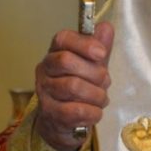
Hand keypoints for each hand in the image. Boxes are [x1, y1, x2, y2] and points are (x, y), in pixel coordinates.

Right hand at [33, 22, 113, 150]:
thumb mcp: (93, 66)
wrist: (63, 123)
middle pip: (67, 61)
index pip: (63, 39)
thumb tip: (106, 27)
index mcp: (56, 52)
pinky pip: (75, 111)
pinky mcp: (49, 114)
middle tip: (104, 82)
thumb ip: (99, 48)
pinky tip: (95, 112)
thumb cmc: (80, 89)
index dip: (84, 43)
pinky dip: (93, 112)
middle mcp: (45, 70)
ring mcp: (44, 92)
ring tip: (101, 99)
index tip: (101, 53)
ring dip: (97, 95)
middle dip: (95, 73)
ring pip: (73, 86)